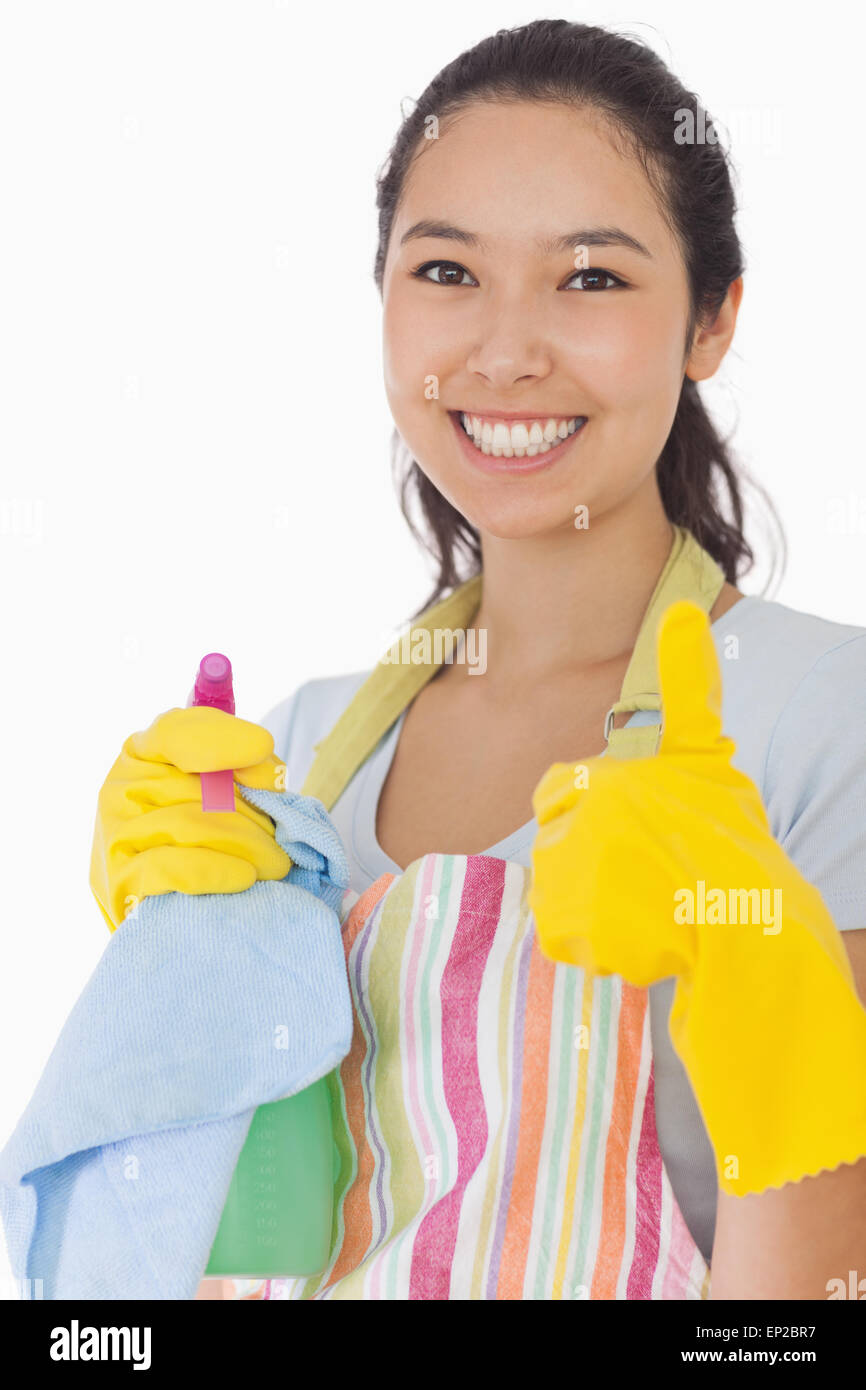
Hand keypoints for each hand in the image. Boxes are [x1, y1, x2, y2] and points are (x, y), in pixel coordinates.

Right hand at [90, 706, 290, 932]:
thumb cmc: (207, 845)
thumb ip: (244, 773)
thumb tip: (266, 778)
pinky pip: (171, 867)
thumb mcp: (224, 795)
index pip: (173, 731)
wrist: (174, 918)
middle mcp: (120, 788)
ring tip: (277, 863)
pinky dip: (215, 870)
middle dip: (251, 812)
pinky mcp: (119, 882)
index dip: (220, 738)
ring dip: (247, 844)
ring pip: (190, 825)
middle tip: (282, 838)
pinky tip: (244, 877)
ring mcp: (115, 835)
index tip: (262, 748)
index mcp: (143, 754)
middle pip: (197, 786)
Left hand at [529, 600, 865, 1193]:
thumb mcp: (707, 755)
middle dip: (595, 865)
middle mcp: (579, 818)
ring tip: (653, 906)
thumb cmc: (731, 841)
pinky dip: (599, 945)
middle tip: (652, 879)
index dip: (589, 814)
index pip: (555, 791)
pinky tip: (644, 937)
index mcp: (606, 774)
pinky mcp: (570, 926)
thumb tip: (683, 607)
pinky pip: (564, 938)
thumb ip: (688, 688)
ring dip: (597, 906)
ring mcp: (572, 872)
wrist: (752, 928)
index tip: (633, 839)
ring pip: (558, 893)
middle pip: (555, 846)